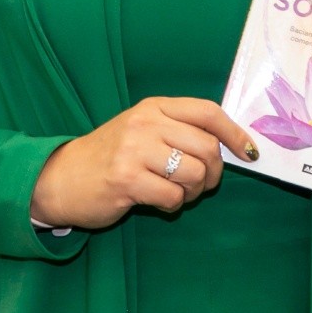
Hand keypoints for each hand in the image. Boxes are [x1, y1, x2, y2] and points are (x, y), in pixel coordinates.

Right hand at [29, 96, 257, 229]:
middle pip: (206, 147)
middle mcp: (145, 123)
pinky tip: (155, 200)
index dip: (234, 133)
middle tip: (199, 184)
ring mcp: (134, 150)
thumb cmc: (110, 156)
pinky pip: (173, 197)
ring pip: (194, 174)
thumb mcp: (142, 131)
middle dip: (213, 173)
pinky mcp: (126, 179)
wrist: (62, 177)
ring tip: (173, 191)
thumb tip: (230, 146)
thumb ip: (178, 131)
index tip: (249, 152)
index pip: (206, 112)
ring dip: (192, 191)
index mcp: (152, 107)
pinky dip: (172, 205)